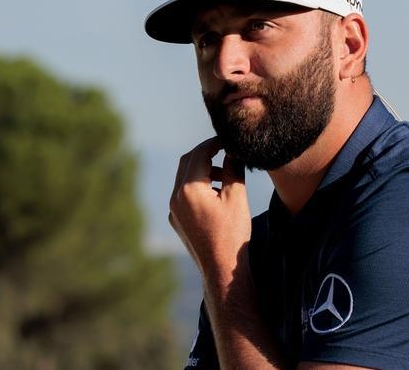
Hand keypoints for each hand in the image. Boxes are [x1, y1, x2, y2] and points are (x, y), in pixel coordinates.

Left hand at [169, 138, 251, 287]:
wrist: (221, 268)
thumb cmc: (232, 233)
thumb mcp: (236, 197)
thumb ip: (233, 170)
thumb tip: (233, 151)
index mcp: (188, 188)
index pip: (199, 154)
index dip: (213, 143)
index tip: (227, 139)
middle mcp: (175, 197)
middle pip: (186, 163)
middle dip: (204, 154)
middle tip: (224, 150)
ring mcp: (173, 210)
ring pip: (183, 180)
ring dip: (201, 172)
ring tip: (224, 177)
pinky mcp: (175, 220)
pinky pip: (183, 196)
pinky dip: (196, 187)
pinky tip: (214, 195)